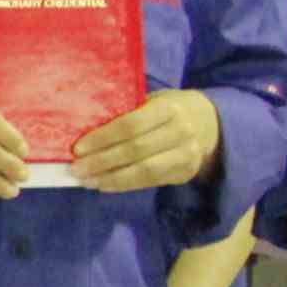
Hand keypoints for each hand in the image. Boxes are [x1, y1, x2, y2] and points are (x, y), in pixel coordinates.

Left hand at [71, 87, 225, 195]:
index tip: (78, 148)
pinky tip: (104, 184)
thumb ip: (127, 112)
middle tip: (76, 168)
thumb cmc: (169, 109)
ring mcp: (186, 155)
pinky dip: (124, 185)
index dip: (103, 138)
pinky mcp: (185, 173)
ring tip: (87, 180)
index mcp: (169, 108)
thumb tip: (85, 128)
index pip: (130, 125)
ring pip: (144, 171)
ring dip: (111, 178)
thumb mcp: (153, 101)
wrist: (210, 124)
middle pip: (135, 150)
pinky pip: (150, 182)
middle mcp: (181, 132)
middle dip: (102, 161)